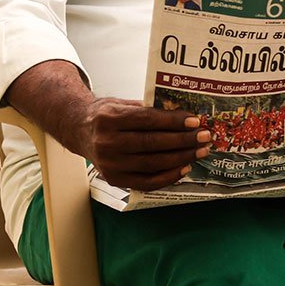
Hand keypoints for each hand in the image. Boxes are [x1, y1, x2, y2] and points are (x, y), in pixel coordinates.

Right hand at [62, 97, 209, 191]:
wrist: (80, 131)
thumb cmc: (106, 116)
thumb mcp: (122, 104)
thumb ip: (148, 110)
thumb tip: (183, 116)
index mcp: (109, 119)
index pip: (148, 120)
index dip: (173, 122)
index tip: (195, 122)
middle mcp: (107, 142)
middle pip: (153, 143)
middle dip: (183, 140)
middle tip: (204, 137)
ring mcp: (110, 164)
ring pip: (153, 163)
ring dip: (181, 158)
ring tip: (199, 151)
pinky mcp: (114, 179)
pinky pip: (147, 182)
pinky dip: (168, 176)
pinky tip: (184, 167)